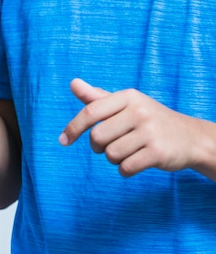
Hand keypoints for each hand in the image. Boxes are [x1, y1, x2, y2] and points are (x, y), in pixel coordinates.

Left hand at [59, 78, 208, 176]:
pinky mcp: (158, 152)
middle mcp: (139, 111)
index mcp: (128, 96)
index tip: (63, 141)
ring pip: (111, 154)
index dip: (73, 128)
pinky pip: (126, 168)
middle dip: (97, 146)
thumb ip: (97, 97)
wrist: (190, 137)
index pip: (90, 112)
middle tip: (109, 145)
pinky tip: (136, 162)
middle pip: (98, 137)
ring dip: (113, 159)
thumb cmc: (147, 119)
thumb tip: (73, 83)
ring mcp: (150, 132)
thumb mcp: (125, 104)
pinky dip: (125, 170)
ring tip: (128, 151)